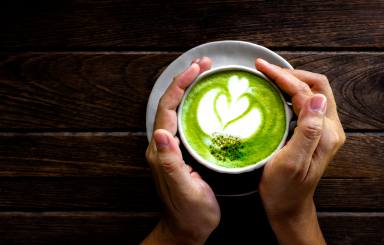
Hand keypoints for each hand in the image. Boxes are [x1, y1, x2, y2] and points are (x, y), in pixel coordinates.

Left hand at [142, 57, 219, 244]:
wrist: (187, 229)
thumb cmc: (190, 213)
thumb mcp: (184, 190)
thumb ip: (170, 163)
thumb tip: (161, 133)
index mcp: (161, 150)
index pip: (167, 109)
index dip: (180, 85)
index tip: (196, 69)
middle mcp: (162, 145)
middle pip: (170, 104)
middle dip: (184, 80)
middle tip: (203, 64)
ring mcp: (171, 147)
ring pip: (176, 109)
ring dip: (188, 88)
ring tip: (204, 74)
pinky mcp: (180, 151)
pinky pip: (184, 120)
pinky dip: (193, 103)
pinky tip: (205, 100)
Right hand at [256, 59, 345, 243]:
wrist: (287, 206)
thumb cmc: (284, 188)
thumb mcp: (292, 162)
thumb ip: (308, 131)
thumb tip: (317, 98)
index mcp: (326, 133)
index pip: (307, 92)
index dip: (284, 77)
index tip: (262, 68)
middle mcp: (329, 128)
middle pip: (315, 86)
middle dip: (290, 74)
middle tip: (264, 69)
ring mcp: (322, 130)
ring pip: (311, 93)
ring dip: (290, 81)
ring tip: (267, 77)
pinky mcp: (313, 133)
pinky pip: (304, 104)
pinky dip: (289, 94)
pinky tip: (273, 94)